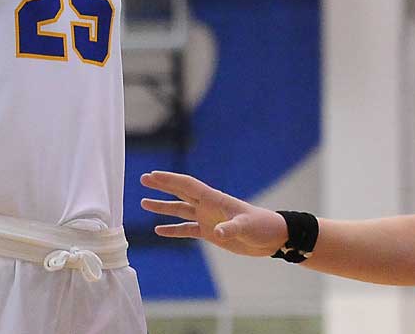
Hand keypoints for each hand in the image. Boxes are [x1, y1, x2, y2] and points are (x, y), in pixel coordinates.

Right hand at [140, 170, 287, 257]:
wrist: (271, 238)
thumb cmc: (261, 227)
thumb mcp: (247, 227)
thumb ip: (231, 228)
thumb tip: (217, 233)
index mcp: (214, 199)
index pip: (187, 185)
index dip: (170, 179)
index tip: (153, 175)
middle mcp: (207, 206)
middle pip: (179, 193)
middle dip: (161, 186)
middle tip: (143, 179)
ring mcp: (207, 219)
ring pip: (179, 210)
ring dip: (162, 207)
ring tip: (143, 203)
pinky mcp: (210, 233)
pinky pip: (186, 229)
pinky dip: (173, 230)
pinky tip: (159, 230)